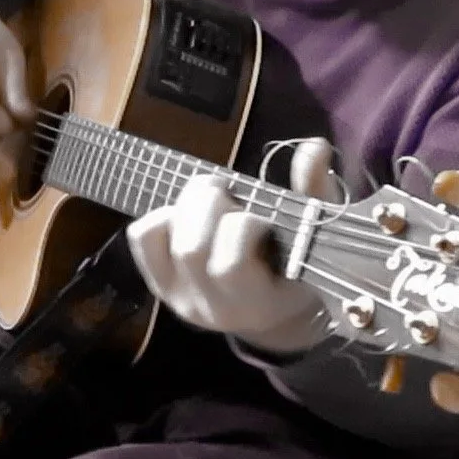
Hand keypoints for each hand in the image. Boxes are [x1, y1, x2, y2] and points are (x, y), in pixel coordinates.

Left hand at [127, 138, 340, 356]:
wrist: (271, 311)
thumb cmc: (298, 269)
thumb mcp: (315, 238)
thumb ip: (317, 193)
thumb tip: (313, 147)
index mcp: (256, 303)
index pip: (230, 265)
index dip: (244, 227)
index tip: (262, 218)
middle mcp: (212, 307)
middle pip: (190, 248)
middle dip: (211, 205)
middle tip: (231, 194)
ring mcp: (179, 297)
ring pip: (165, 237)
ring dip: (187, 204)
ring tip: (213, 199)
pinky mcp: (158, 282)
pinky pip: (142, 237)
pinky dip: (163, 216)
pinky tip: (189, 216)